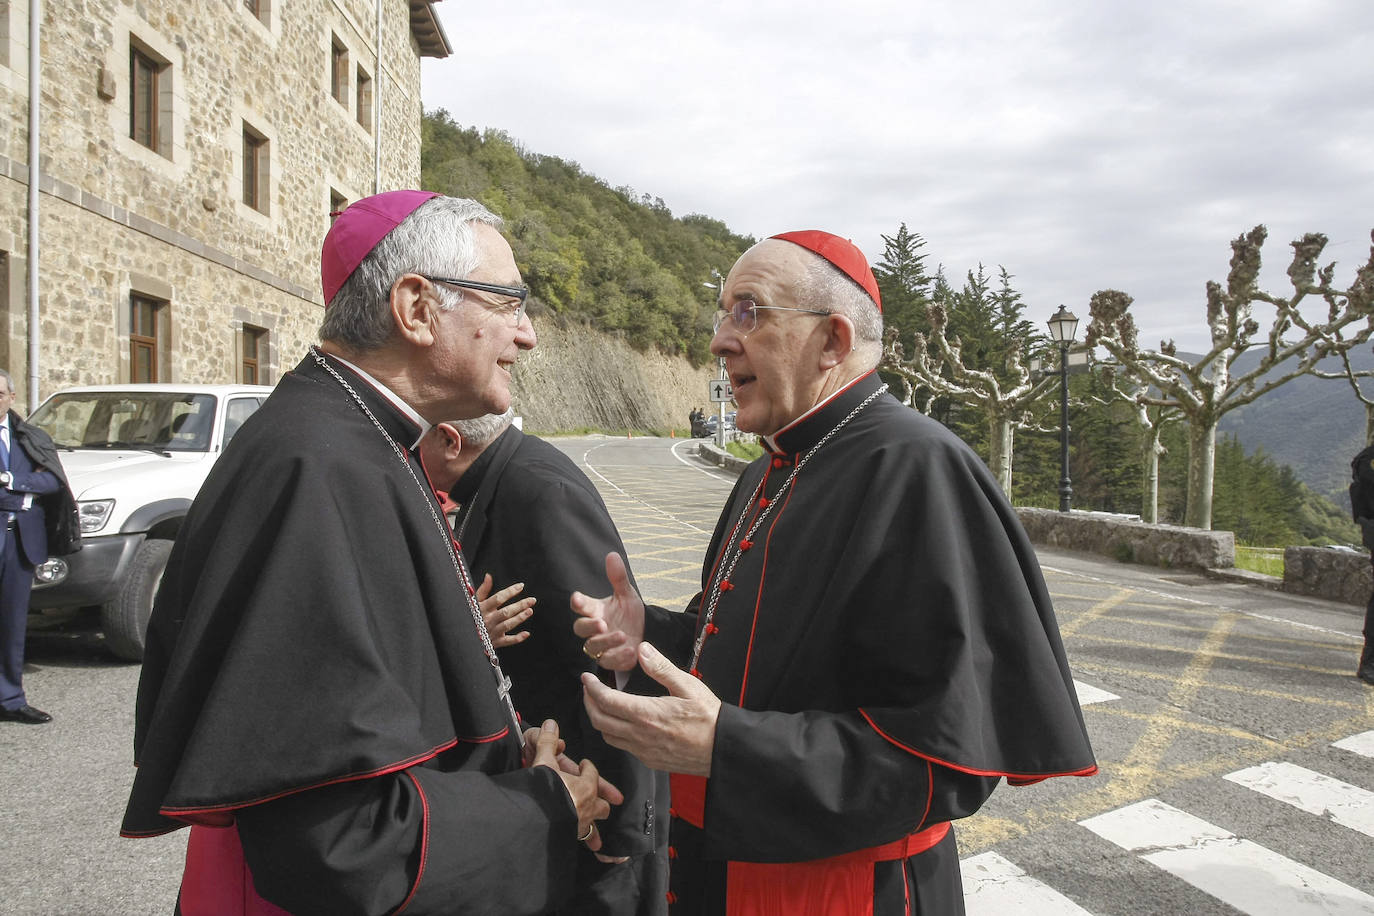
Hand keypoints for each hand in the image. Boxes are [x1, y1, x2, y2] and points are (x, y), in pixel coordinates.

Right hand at [475, 574, 533, 647]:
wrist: (464, 636)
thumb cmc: (470, 616)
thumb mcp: (474, 602)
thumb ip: (483, 589)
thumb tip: (489, 576)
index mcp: (483, 608)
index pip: (498, 598)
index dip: (510, 591)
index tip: (521, 586)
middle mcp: (488, 620)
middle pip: (506, 612)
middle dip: (520, 605)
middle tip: (532, 600)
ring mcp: (492, 631)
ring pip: (507, 625)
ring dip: (519, 618)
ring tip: (530, 611)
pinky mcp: (495, 642)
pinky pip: (507, 641)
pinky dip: (517, 638)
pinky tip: (526, 633)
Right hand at [527, 720, 624, 850]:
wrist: (532, 819)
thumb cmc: (541, 791)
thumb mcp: (542, 762)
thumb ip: (547, 742)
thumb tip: (551, 724)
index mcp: (584, 786)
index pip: (592, 774)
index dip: (589, 769)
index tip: (585, 765)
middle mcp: (587, 806)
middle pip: (601, 804)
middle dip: (602, 800)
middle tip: (608, 800)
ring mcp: (580, 823)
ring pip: (594, 824)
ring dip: (594, 826)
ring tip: (598, 837)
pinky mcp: (571, 837)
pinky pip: (582, 838)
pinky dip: (584, 840)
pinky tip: (582, 844)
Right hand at [571, 553, 645, 671]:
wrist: (644, 633)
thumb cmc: (629, 613)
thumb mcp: (627, 594)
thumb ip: (618, 578)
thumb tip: (612, 555)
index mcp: (595, 609)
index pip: (581, 605)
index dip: (578, 602)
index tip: (577, 598)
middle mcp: (594, 628)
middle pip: (580, 628)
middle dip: (589, 626)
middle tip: (601, 623)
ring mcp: (600, 645)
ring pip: (593, 646)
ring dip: (606, 641)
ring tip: (622, 635)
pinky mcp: (610, 659)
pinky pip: (608, 661)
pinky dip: (618, 656)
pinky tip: (631, 650)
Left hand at [581, 642, 720, 774]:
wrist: (724, 748)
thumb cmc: (709, 717)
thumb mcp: (688, 685)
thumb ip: (661, 668)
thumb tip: (642, 650)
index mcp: (647, 714)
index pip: (606, 701)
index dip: (591, 688)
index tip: (587, 678)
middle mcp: (640, 735)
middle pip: (599, 720)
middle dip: (589, 703)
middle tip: (588, 689)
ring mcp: (644, 751)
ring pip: (608, 737)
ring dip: (599, 719)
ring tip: (602, 704)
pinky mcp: (650, 761)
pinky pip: (623, 748)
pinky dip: (614, 733)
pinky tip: (623, 722)